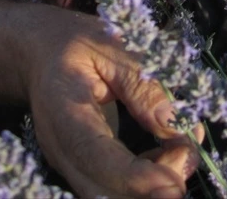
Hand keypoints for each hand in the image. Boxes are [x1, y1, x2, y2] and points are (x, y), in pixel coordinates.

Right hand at [27, 15, 200, 197]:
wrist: (39, 52)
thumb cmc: (75, 43)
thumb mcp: (112, 45)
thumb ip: (144, 84)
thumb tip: (179, 127)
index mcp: (62, 110)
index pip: (94, 156)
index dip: (135, 178)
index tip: (174, 182)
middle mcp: (60, 147)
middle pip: (101, 192)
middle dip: (150, 189)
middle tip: (188, 155)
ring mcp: (68, 163)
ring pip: (108, 197)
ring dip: (151, 187)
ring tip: (181, 151)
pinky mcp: (82, 169)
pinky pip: (112, 190)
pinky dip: (145, 183)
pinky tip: (166, 155)